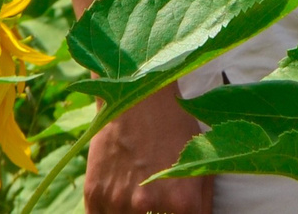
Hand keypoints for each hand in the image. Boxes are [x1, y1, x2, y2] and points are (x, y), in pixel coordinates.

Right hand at [83, 85, 208, 213]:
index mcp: (182, 201)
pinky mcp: (94, 194)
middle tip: (155, 203)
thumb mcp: (201, 162)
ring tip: (139, 199)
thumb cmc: (174, 126)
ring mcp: (117, 202)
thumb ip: (203, 205)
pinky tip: (120, 200)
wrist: (136, 95)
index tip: (176, 211)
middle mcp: (147, 205)